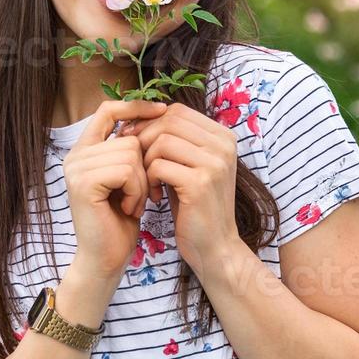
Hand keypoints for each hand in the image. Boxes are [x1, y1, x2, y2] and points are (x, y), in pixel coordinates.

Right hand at [62, 100, 167, 280]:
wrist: (106, 258)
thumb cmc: (121, 220)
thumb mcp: (129, 178)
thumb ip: (131, 150)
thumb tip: (156, 114)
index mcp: (85, 150)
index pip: (108, 110)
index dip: (135, 106)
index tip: (161, 111)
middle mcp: (75, 155)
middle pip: (128, 137)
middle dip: (145, 167)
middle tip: (140, 195)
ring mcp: (76, 168)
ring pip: (130, 153)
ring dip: (142, 182)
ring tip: (133, 203)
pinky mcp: (84, 183)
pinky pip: (127, 170)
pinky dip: (137, 190)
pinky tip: (129, 208)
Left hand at [119, 103, 240, 272]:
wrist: (214, 247)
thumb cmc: (195, 207)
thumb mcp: (190, 166)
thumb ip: (176, 141)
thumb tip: (139, 116)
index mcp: (223, 137)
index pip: (178, 111)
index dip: (151, 122)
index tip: (136, 142)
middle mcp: (223, 145)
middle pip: (169, 121)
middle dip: (144, 138)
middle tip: (135, 161)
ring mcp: (214, 163)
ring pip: (161, 141)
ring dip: (145, 161)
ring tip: (148, 182)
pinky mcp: (200, 183)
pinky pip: (159, 165)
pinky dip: (149, 179)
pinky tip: (155, 196)